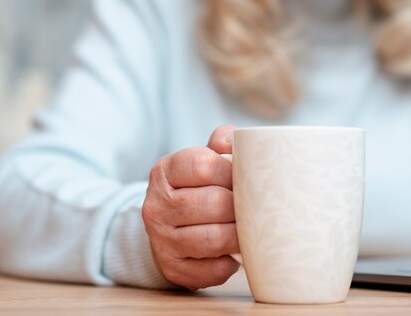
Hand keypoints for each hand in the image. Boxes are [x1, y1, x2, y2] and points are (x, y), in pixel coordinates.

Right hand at [142, 124, 239, 289]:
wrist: (167, 226)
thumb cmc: (196, 187)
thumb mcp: (202, 158)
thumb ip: (221, 142)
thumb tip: (239, 140)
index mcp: (165, 172)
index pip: (204, 165)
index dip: (231, 172)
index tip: (242, 178)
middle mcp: (156, 206)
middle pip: (213, 203)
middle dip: (240, 206)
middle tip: (254, 207)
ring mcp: (161, 240)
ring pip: (213, 239)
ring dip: (239, 235)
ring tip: (249, 229)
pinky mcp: (173, 268)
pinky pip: (212, 270)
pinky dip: (229, 264)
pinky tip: (233, 253)